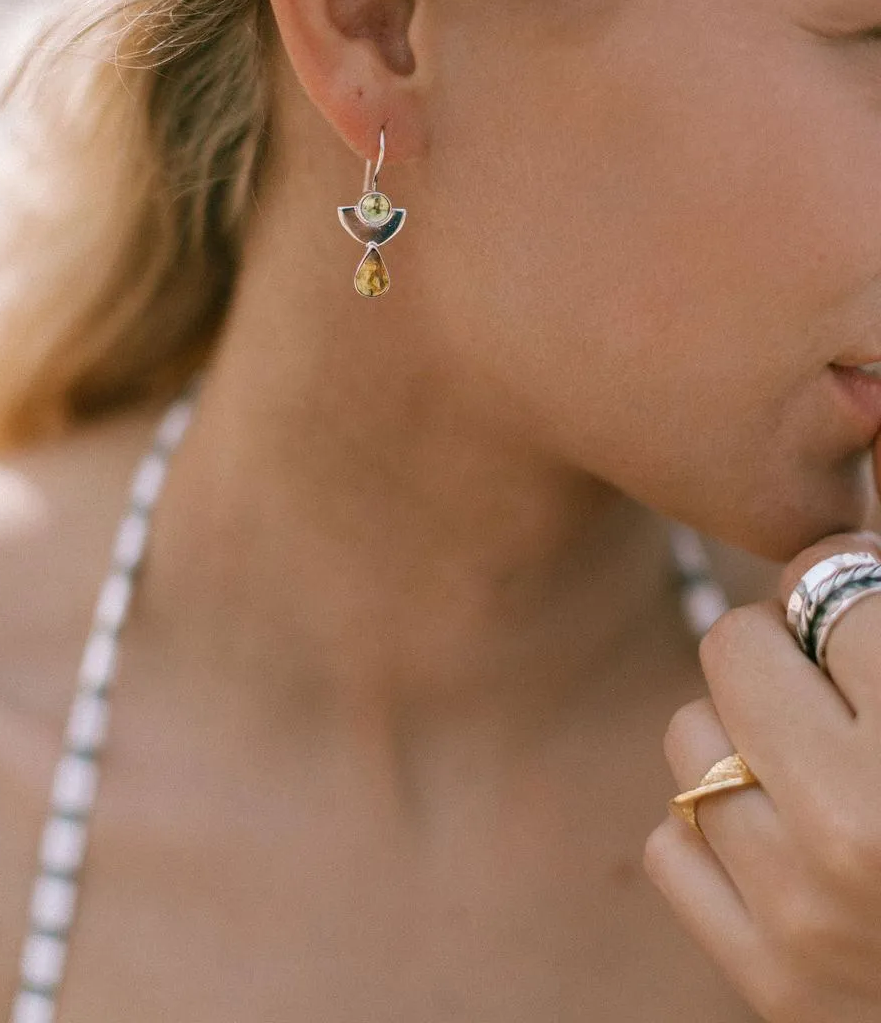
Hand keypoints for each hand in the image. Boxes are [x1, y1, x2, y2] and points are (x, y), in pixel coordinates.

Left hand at [643, 512, 880, 1022]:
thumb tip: (843, 550)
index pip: (828, 588)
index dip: (846, 586)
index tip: (857, 611)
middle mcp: (855, 828)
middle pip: (733, 644)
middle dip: (780, 645)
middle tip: (827, 676)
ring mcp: (800, 911)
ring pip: (690, 737)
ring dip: (742, 737)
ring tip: (810, 763)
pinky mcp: (766, 981)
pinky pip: (674, 844)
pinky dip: (718, 834)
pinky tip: (785, 841)